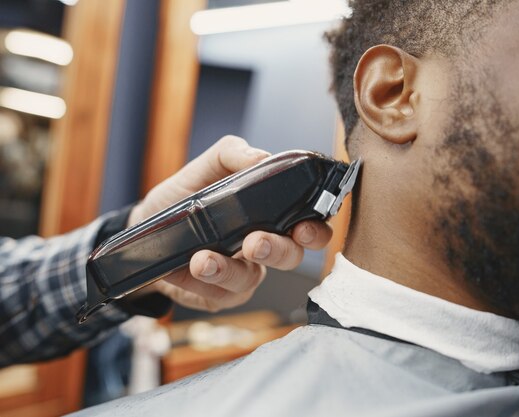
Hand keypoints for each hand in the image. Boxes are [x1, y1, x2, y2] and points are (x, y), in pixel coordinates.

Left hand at [127, 136, 332, 311]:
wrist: (143, 227)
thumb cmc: (182, 197)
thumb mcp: (204, 167)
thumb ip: (232, 154)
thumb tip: (261, 157)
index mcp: (271, 215)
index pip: (309, 225)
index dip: (316, 230)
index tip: (303, 227)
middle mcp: (264, 246)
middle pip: (291, 257)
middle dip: (278, 251)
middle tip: (255, 242)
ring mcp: (243, 272)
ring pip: (250, 279)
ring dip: (228, 270)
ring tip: (203, 260)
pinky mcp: (218, 294)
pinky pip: (218, 294)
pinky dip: (200, 281)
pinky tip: (186, 268)